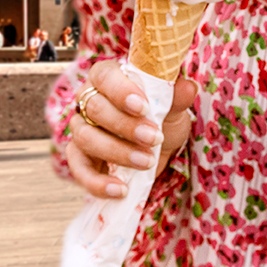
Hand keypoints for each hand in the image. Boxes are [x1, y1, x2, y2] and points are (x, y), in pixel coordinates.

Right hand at [63, 59, 197, 198]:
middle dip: (125, 126)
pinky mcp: (78, 157)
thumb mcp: (172, 108)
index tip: (144, 107)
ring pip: (86, 138)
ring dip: (117, 152)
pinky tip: (120, 190)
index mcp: (107, 77)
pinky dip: (97, 182)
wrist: (155, 148)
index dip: (121, 91)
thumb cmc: (159, 118)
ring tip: (146, 162)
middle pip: (95, 108)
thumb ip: (176, 97)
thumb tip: (188, 87)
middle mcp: (88, 100)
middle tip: (154, 138)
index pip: (104, 76)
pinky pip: (79, 170)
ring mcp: (80, 128)